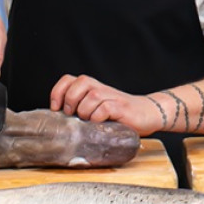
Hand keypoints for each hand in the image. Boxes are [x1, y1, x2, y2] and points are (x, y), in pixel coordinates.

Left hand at [48, 75, 164, 135]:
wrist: (147, 114)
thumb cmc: (118, 116)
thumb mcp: (96, 110)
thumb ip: (81, 110)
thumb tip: (58, 123)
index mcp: (91, 87)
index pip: (68, 79)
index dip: (58, 92)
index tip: (56, 108)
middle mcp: (100, 88)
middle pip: (80, 83)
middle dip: (71, 100)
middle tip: (73, 115)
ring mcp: (112, 96)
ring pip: (92, 96)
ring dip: (85, 110)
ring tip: (88, 121)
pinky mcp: (122, 107)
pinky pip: (105, 108)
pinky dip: (98, 117)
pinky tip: (100, 124)